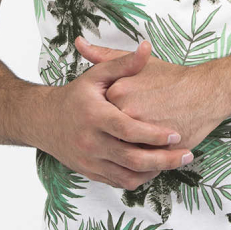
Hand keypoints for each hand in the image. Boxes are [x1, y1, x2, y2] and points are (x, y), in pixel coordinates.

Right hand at [36, 41, 193, 189]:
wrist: (43, 120)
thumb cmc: (75, 95)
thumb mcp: (96, 76)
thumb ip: (124, 64)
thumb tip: (147, 47)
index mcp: (94, 116)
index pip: (129, 130)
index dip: (154, 135)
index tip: (176, 134)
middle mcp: (90, 142)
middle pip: (132, 159)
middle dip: (164, 159)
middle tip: (186, 154)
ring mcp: (89, 161)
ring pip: (127, 176)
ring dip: (155, 172)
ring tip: (175, 162)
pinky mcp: (90, 173)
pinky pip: (119, 182)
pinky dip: (139, 178)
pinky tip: (154, 167)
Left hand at [74, 35, 225, 153]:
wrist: (207, 92)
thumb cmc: (173, 78)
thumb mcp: (138, 63)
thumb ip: (106, 56)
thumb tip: (78, 42)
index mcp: (116, 93)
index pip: (102, 112)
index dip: (115, 113)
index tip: (132, 107)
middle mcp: (124, 113)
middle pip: (111, 131)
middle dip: (122, 132)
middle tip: (143, 121)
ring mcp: (140, 133)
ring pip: (124, 148)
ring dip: (133, 146)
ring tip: (148, 135)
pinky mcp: (156, 149)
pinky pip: (140, 161)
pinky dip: (145, 157)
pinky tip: (155, 146)